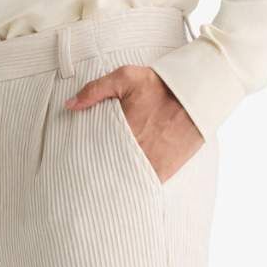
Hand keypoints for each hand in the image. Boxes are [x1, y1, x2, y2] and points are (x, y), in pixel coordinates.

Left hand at [65, 64, 203, 182]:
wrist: (197, 96)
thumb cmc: (161, 86)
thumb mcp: (126, 78)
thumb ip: (95, 90)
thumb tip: (70, 105)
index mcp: (121, 131)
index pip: (93, 151)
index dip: (84, 157)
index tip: (76, 160)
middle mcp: (135, 151)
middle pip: (107, 169)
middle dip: (96, 172)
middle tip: (84, 177)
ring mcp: (150, 164)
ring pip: (124, 181)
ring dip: (114, 182)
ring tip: (102, 185)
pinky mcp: (165, 171)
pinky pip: (144, 185)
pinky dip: (134, 187)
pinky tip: (124, 188)